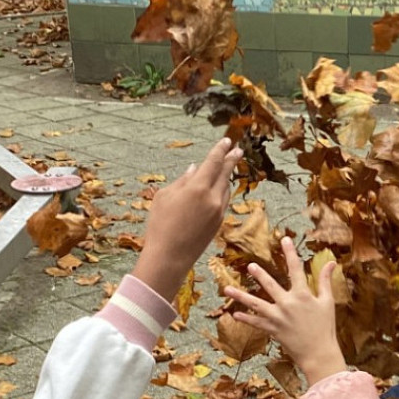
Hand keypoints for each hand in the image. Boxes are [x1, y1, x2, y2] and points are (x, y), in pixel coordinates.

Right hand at [133, 138, 240, 297]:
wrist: (170, 257)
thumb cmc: (161, 225)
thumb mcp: (165, 197)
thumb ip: (182, 181)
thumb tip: (195, 169)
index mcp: (198, 188)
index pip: (213, 163)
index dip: (220, 150)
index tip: (227, 141)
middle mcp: (212, 198)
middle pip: (225, 174)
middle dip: (231, 160)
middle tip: (238, 150)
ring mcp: (218, 212)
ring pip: (225, 188)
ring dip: (225, 177)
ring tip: (225, 168)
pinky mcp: (219, 224)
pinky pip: (223, 202)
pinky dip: (222, 192)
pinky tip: (217, 189)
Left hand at [224, 236, 346, 385]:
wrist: (319, 353)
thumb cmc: (325, 327)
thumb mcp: (327, 302)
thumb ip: (325, 281)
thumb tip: (331, 263)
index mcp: (303, 295)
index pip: (295, 269)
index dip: (290, 253)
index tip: (284, 239)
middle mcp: (288, 304)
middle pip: (270, 285)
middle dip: (260, 274)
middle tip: (250, 265)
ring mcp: (278, 317)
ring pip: (256, 304)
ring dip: (240, 296)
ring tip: (227, 288)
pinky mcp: (273, 330)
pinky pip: (256, 323)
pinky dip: (245, 319)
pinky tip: (234, 313)